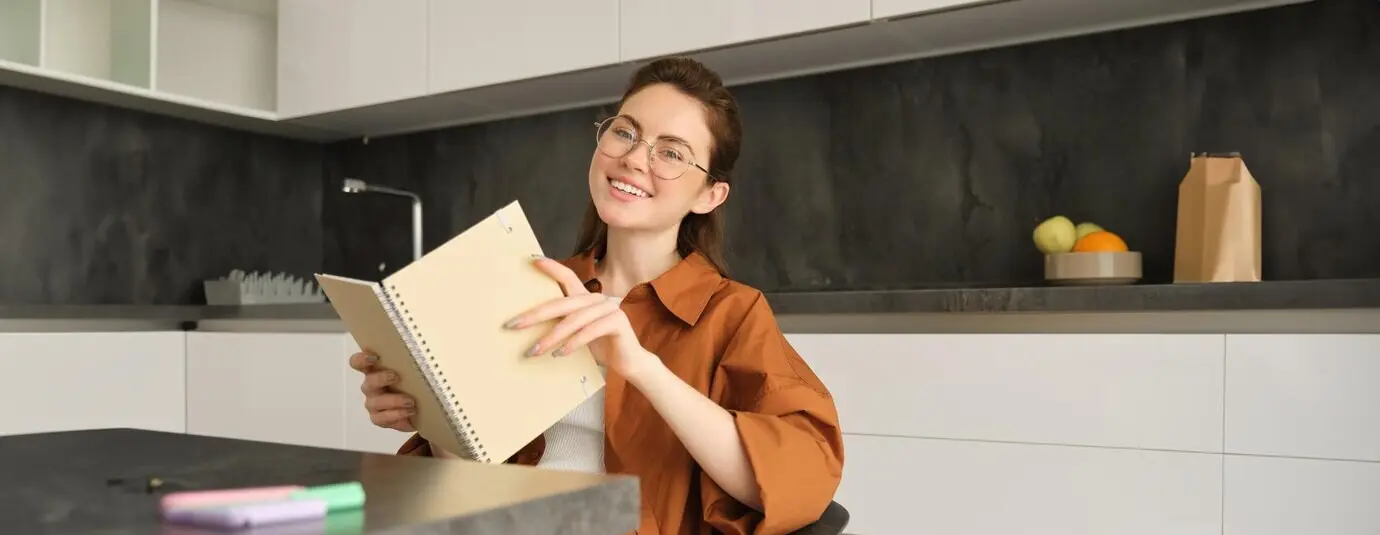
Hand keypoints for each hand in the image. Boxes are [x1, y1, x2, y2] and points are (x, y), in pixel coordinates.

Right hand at [348, 351, 416, 431]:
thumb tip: (433, 341)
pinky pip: (381, 418)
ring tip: (411, 402)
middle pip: (368, 381)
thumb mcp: (417, 369)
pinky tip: (409, 414)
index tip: (374, 357)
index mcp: (376, 370)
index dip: (361, 359)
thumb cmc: (416, 383)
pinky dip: (396, 415)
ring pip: (375, 402)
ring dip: (393, 401)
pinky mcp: (378, 418)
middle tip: (396, 377)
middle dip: (381, 378)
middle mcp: (371, 385)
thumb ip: (417, 358)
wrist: (424, 409)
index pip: (358, 362)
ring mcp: (373, 403)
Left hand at [504, 257, 660, 378]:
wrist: (630, 363)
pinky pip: (590, 331)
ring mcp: (609, 309)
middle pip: (562, 303)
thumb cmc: (601, 348)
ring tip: (534, 351)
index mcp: (586, 299)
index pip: (568, 277)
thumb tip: (528, 326)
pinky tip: (560, 353)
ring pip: (574, 320)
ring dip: (551, 337)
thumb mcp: (578, 334)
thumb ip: (563, 325)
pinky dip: (573, 343)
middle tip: (513, 325)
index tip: (532, 260)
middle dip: (535, 315)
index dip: (551, 268)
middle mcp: (597, 299)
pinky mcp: (618, 322)